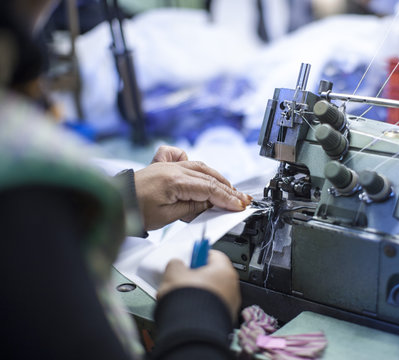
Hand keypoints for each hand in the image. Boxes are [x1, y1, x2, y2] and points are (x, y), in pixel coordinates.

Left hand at [135, 146, 251, 229]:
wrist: (115, 202)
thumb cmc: (134, 211)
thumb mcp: (167, 216)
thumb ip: (192, 207)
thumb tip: (211, 202)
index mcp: (174, 180)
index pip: (209, 188)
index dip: (227, 198)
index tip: (239, 205)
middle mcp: (173, 168)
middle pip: (208, 177)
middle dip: (228, 189)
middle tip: (243, 199)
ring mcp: (168, 164)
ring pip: (201, 167)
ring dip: (217, 178)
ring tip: (231, 189)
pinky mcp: (163, 165)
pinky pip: (183, 158)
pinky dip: (195, 163)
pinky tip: (200, 170)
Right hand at [157, 250, 240, 320]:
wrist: (191, 331)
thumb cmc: (188, 301)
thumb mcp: (174, 273)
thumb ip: (177, 264)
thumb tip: (177, 265)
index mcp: (224, 270)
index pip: (214, 254)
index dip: (199, 255)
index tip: (190, 259)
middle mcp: (232, 287)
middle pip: (214, 275)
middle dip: (197, 276)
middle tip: (183, 279)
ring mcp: (230, 305)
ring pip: (212, 292)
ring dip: (198, 293)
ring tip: (181, 297)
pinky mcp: (223, 319)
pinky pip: (211, 307)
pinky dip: (200, 307)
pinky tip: (187, 310)